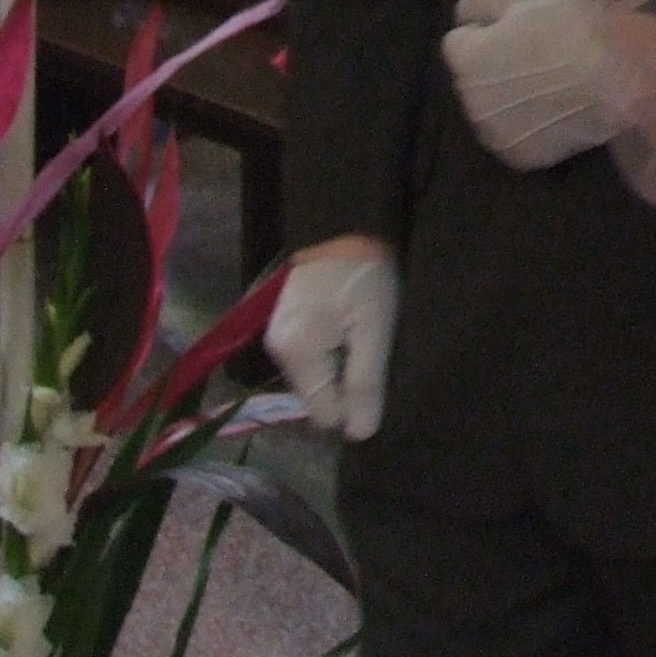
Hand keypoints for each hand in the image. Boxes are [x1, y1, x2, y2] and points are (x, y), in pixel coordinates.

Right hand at [265, 241, 397, 439]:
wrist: (346, 221)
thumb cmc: (366, 275)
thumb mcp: (375, 327)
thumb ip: (365, 382)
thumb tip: (359, 435)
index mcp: (295, 353)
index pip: (323, 413)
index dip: (354, 407)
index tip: (378, 381)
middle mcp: (277, 349)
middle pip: (317, 396)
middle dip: (347, 387)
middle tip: (375, 357)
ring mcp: (277, 335)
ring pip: (315, 377)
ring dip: (341, 369)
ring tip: (365, 341)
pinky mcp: (285, 323)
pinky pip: (311, 357)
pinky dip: (333, 353)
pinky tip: (351, 333)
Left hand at [443, 0, 617, 170]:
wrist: (617, 76)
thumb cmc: (570, 26)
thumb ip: (482, 2)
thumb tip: (462, 16)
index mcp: (465, 61)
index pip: (458, 41)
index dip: (487, 31)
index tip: (519, 29)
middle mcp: (470, 104)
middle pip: (473, 78)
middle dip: (493, 66)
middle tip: (535, 54)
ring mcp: (495, 136)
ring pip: (492, 109)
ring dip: (508, 97)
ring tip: (547, 83)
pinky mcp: (520, 157)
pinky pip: (514, 134)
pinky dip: (526, 124)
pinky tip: (553, 109)